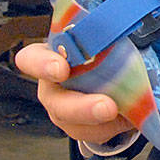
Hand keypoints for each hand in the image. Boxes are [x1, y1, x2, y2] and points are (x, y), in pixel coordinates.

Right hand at [14, 42, 134, 144]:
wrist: (115, 74)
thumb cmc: (103, 50)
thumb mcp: (104, 38)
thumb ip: (108, 35)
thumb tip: (127, 27)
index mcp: (52, 56)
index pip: (32, 59)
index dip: (42, 65)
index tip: (61, 69)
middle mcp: (51, 85)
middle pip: (55, 101)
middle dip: (81, 107)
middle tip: (107, 107)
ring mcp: (62, 109)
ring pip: (73, 123)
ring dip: (100, 123)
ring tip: (123, 114)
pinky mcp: (80, 127)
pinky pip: (93, 133)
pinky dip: (112, 127)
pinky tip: (126, 118)